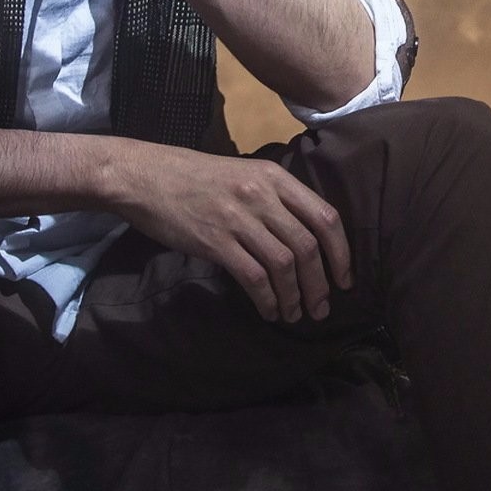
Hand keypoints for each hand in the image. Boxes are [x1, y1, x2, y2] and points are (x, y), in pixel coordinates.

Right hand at [103, 141, 352, 323]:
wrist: (145, 176)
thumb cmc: (194, 177)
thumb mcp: (244, 175)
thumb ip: (274, 199)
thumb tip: (304, 238)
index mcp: (275, 177)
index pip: (325, 216)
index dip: (341, 253)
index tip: (345, 279)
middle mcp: (262, 195)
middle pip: (309, 246)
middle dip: (321, 284)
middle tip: (322, 308)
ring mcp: (239, 218)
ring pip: (284, 265)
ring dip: (296, 297)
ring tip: (297, 315)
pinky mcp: (215, 241)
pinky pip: (253, 277)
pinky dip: (267, 299)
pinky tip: (270, 311)